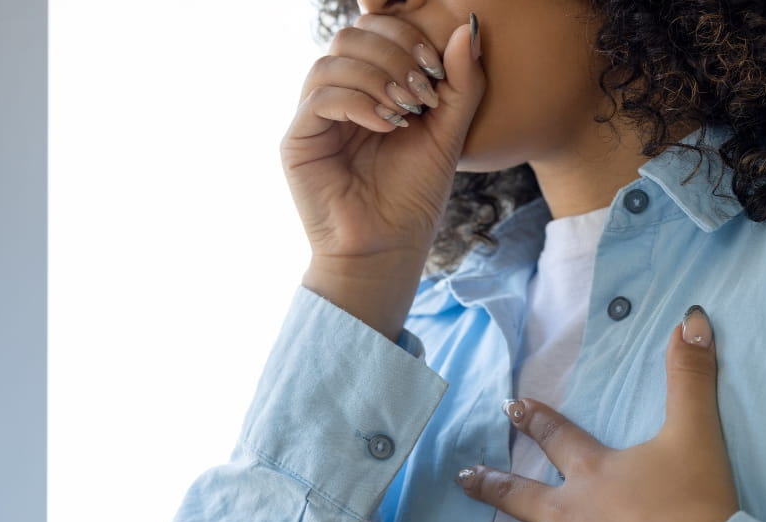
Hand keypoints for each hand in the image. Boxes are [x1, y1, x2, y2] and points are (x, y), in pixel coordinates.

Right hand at [282, 13, 485, 338]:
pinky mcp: (298, 141)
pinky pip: (320, 96)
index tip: (437, 70)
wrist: (388, 251)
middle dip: (393, 53)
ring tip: (406, 111)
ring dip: (378, 77)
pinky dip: (358, 102)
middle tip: (422, 89)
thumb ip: (460, 84)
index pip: (375, 32)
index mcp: (368, 90)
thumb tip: (467, 26)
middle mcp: (337, 97)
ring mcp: (314, 118)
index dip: (405, 36)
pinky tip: (386, 125)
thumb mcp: (447, 134)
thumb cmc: (413, 199)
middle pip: (350, 35)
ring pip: (333, 60)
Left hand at [444, 307, 738, 521]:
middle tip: (462, 476)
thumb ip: (690, 376)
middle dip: (489, 483)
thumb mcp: (696, 431)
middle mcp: (564, 511)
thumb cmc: (697, 505)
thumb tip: (691, 317)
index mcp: (594, 471)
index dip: (534, 421)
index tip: (511, 406)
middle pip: (517, 494)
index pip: (557, 438)